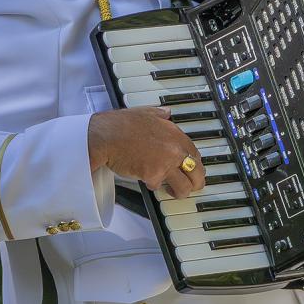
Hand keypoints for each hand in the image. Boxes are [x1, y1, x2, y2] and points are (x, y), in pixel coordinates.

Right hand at [88, 106, 204, 198]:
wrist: (106, 136)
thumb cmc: (121, 124)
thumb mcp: (146, 112)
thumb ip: (160, 114)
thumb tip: (166, 112)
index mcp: (176, 134)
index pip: (196, 154)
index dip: (195, 165)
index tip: (191, 169)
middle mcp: (175, 149)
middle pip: (197, 172)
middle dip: (195, 183)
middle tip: (190, 186)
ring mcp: (166, 163)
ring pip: (184, 187)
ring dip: (180, 192)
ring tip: (173, 192)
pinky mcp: (153, 175)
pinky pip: (158, 186)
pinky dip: (153, 185)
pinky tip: (147, 180)